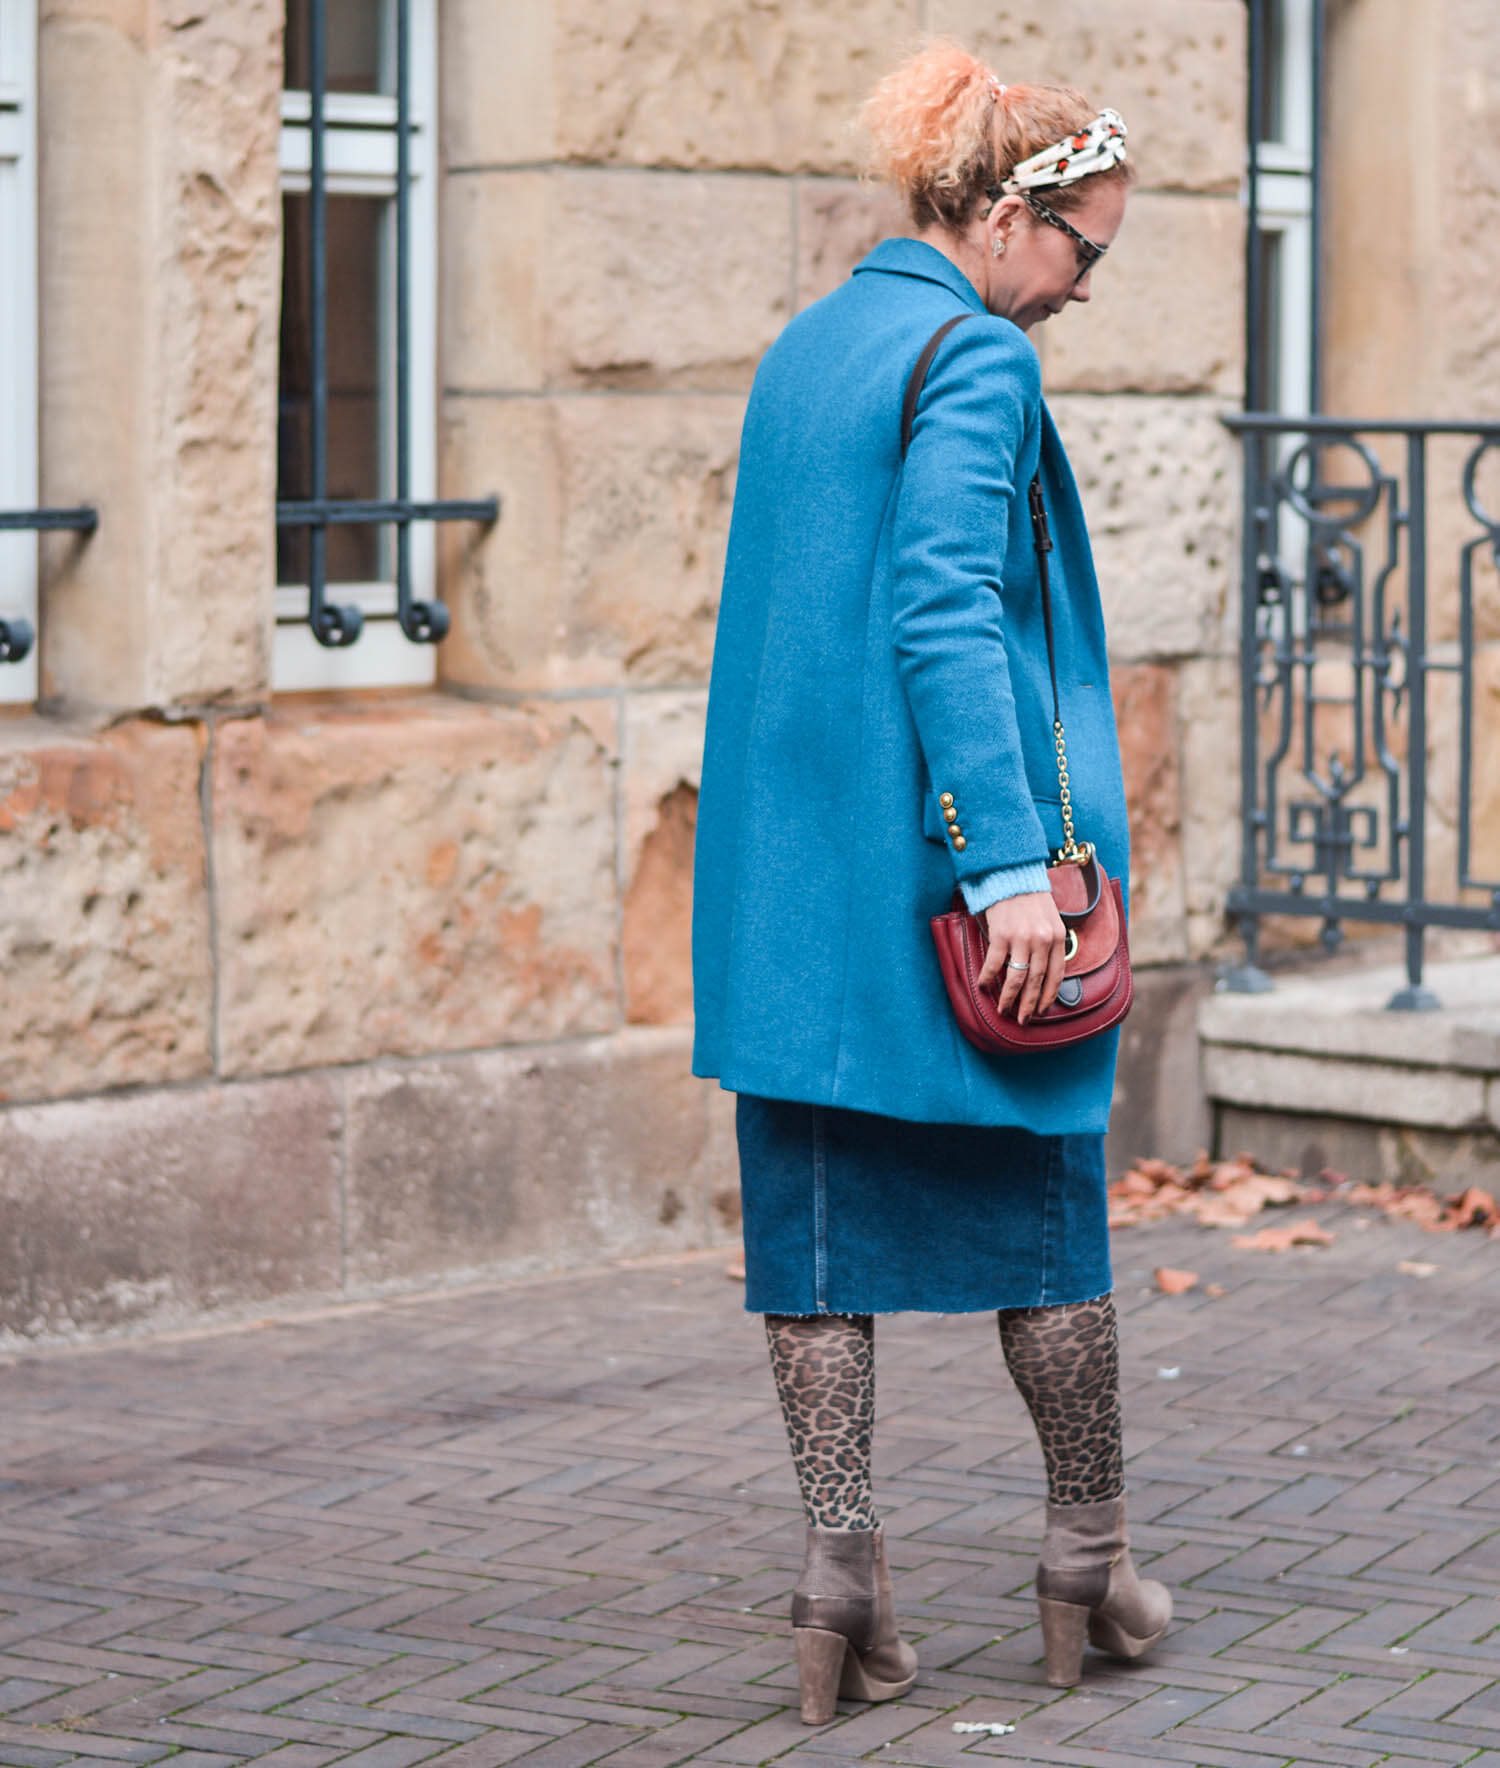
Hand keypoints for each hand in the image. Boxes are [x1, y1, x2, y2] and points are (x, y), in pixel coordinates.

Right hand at [977, 891, 1066, 1024]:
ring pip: (1016, 977)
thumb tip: (1043, 973)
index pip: (1056, 975)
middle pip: (1036, 980)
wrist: (1012, 876)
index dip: (1048, 995)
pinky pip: (994, 963)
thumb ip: (1049, 944)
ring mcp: (1021, 938)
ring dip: (1009, 997)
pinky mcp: (1001, 934)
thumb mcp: (1050, 920)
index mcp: (1056, 937)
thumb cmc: (1031, 899)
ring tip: (1003, 1010)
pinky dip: (988, 977)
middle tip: (1023, 1020)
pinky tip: (984, 986)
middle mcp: (1041, 940)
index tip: (1041, 1010)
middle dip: (1028, 1004)